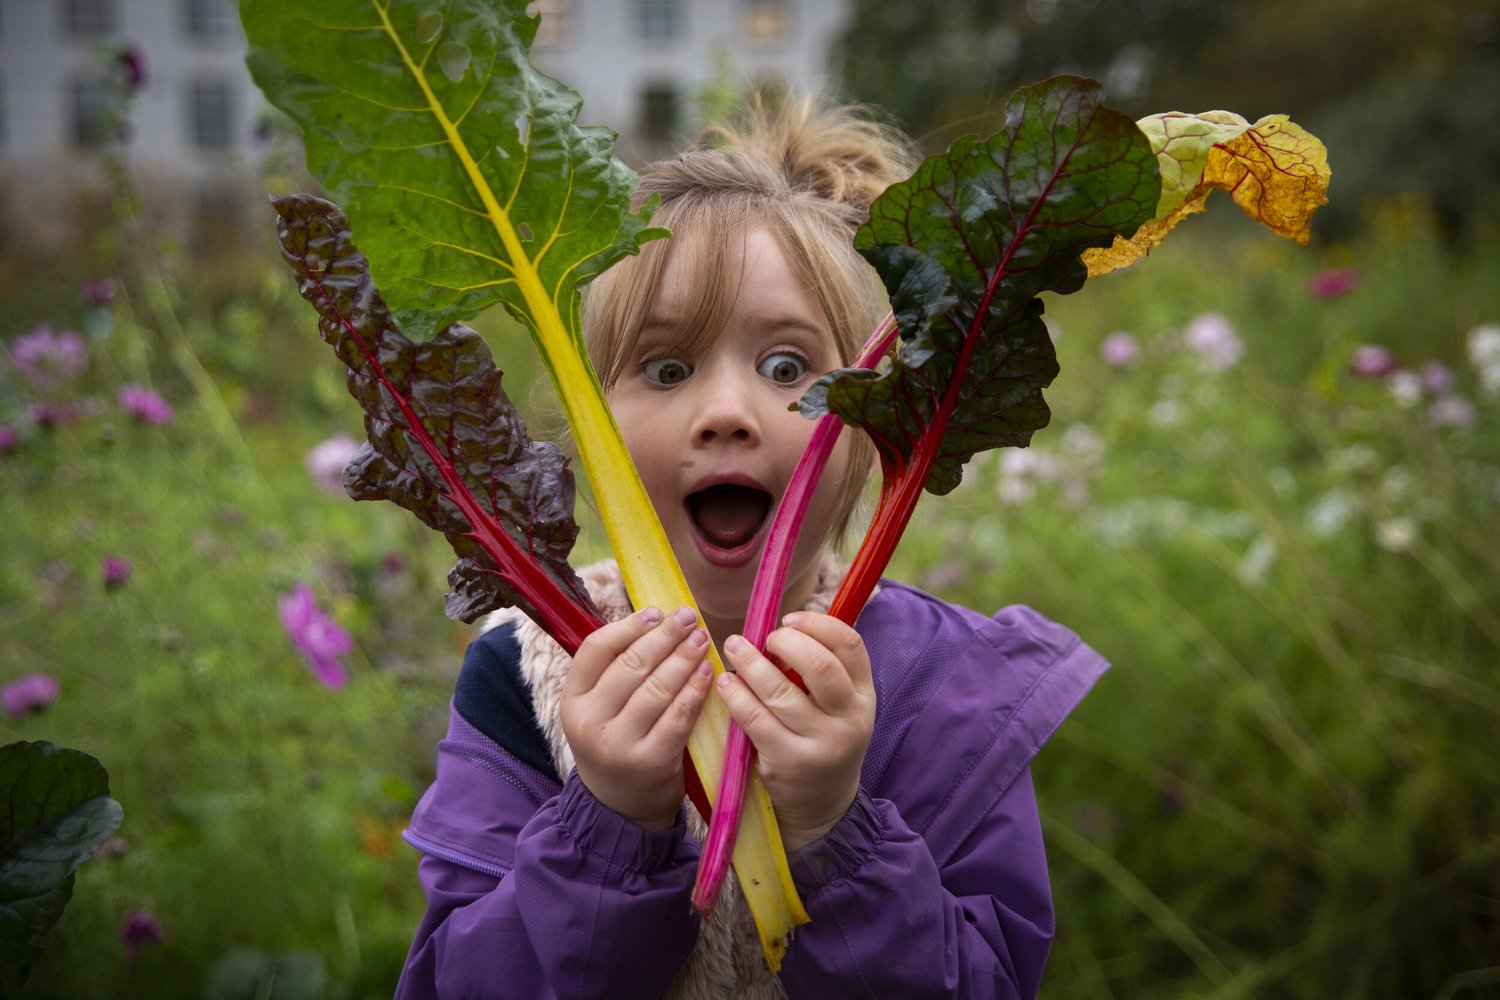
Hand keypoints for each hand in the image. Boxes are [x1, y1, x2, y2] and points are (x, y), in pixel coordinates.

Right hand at [561, 606, 714, 829]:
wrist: (619, 807)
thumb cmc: (614, 743)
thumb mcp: (597, 710)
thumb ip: (613, 672)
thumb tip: (652, 620)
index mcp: (573, 701)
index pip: (596, 650)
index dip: (628, 627)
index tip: (655, 612)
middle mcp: (590, 721)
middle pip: (631, 665)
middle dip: (665, 636)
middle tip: (689, 617)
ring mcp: (619, 744)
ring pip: (657, 688)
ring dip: (684, 658)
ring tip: (701, 639)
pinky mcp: (651, 761)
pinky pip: (678, 716)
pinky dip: (695, 691)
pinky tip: (707, 673)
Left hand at [715, 612, 875, 850]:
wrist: (822, 805)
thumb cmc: (824, 739)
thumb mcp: (840, 706)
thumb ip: (823, 670)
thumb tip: (782, 624)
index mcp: (863, 695)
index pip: (850, 645)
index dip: (817, 624)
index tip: (789, 619)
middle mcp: (849, 718)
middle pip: (819, 665)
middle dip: (785, 642)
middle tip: (764, 638)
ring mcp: (820, 743)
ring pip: (780, 691)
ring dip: (751, 663)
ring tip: (733, 647)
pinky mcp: (788, 762)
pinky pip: (755, 719)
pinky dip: (736, 695)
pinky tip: (726, 683)